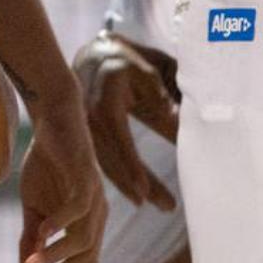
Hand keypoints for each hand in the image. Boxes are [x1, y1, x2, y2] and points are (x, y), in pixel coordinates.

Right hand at [19, 102, 107, 262]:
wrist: (53, 121)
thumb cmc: (46, 163)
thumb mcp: (33, 205)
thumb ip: (31, 236)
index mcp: (88, 223)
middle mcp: (98, 214)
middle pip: (88, 257)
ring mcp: (94, 195)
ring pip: (84, 237)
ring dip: (57, 254)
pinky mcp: (86, 176)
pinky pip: (78, 206)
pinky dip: (61, 222)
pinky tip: (42, 232)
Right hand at [74, 34, 178, 209]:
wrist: (93, 56)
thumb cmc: (124, 62)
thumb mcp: (145, 71)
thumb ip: (159, 96)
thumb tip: (175, 121)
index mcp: (105, 106)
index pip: (121, 142)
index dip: (133, 167)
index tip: (144, 191)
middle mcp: (92, 123)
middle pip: (115, 161)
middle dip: (138, 185)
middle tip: (166, 206)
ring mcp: (87, 132)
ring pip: (109, 165)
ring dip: (133, 186)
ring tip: (159, 204)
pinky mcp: (89, 138)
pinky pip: (105, 162)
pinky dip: (122, 177)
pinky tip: (139, 195)